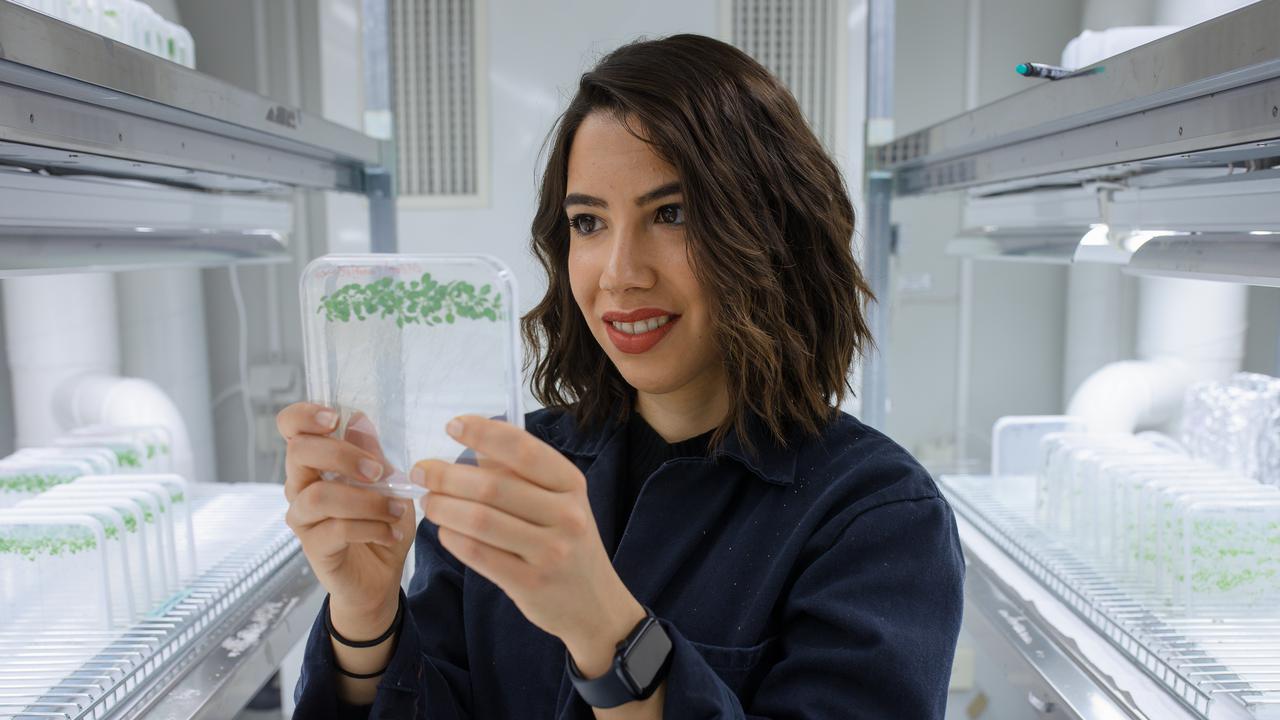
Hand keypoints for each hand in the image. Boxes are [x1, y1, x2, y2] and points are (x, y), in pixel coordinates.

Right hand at [279, 402, 416, 634]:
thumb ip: (372, 454)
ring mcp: (302, 517)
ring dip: (367, 500)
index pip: (290, 428)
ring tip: (397, 510)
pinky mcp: (313, 547)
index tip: (334, 417)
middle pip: (300, 453)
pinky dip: (373, 527)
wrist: (379, 576)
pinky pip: (337, 529)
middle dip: (343, 455)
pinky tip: (391, 532)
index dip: (304, 416)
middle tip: (378, 471)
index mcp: (315, 462)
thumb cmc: (380, 521)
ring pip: (320, 496)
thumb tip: (359, 419)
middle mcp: (300, 486)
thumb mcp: (387, 483)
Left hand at [414, 415, 645, 674]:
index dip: (484, 433)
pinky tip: (444, 531)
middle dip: (447, 475)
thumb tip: (473, 448)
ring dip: (443, 507)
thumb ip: (520, 475)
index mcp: (572, 484)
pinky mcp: (530, 583)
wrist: (595, 605)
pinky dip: (452, 538)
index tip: (452, 425)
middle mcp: (566, 515)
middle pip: (492, 487)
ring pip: (480, 520)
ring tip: (427, 501)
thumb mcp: (559, 502)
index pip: (523, 450)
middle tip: (422, 470)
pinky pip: (478, 554)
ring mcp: (551, 551)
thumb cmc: (568, 543)